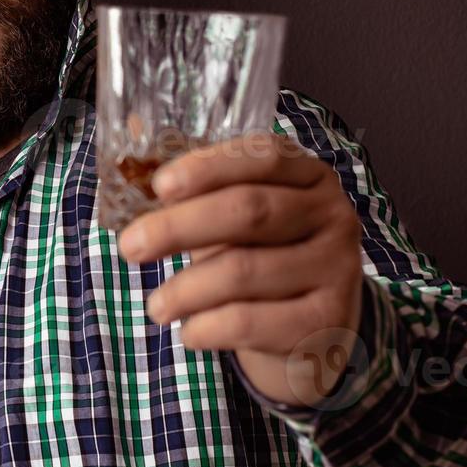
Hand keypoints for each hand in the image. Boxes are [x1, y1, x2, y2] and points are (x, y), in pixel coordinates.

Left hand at [115, 132, 365, 407]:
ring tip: (156, 307)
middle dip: (177, 227)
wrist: (314, 336)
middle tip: (129, 247)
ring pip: (242, 271)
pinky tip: (191, 332)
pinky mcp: (326, 322)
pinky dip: (206, 327)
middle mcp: (333, 216)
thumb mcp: (232, 221)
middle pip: (249, 210)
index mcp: (309, 176)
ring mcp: (337, 269)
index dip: (208, 167)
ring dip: (184, 290)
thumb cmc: (262, 262)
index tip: (159, 185)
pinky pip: (250, 321)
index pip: (263, 156)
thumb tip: (132, 131)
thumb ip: (193, 186)